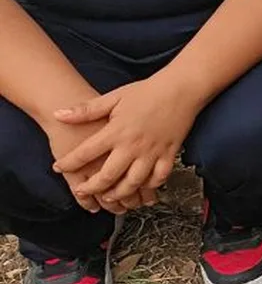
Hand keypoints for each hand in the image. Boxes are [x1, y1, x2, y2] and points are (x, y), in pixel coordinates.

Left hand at [53, 77, 200, 211]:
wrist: (182, 87)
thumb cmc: (148, 91)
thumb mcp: (114, 97)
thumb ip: (86, 110)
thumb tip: (58, 114)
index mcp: (117, 131)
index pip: (85, 153)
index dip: (68, 163)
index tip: (58, 167)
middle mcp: (133, 146)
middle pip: (108, 177)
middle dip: (92, 188)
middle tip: (83, 190)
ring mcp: (152, 152)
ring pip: (133, 183)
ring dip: (119, 193)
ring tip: (110, 195)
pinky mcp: (169, 153)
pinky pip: (159, 178)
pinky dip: (150, 186)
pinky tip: (142, 187)